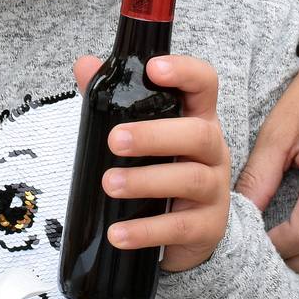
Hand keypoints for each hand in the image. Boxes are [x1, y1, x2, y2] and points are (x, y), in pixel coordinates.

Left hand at [69, 54, 231, 272]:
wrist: (189, 233)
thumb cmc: (163, 168)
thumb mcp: (145, 133)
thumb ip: (114, 99)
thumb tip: (83, 64)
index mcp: (198, 119)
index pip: (204, 85)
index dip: (185, 72)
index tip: (154, 68)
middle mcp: (213, 151)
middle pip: (198, 134)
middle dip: (155, 135)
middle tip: (114, 140)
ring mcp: (215, 190)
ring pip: (190, 180)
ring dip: (146, 181)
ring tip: (109, 185)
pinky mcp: (209, 227)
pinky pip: (180, 227)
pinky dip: (146, 231)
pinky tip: (118, 234)